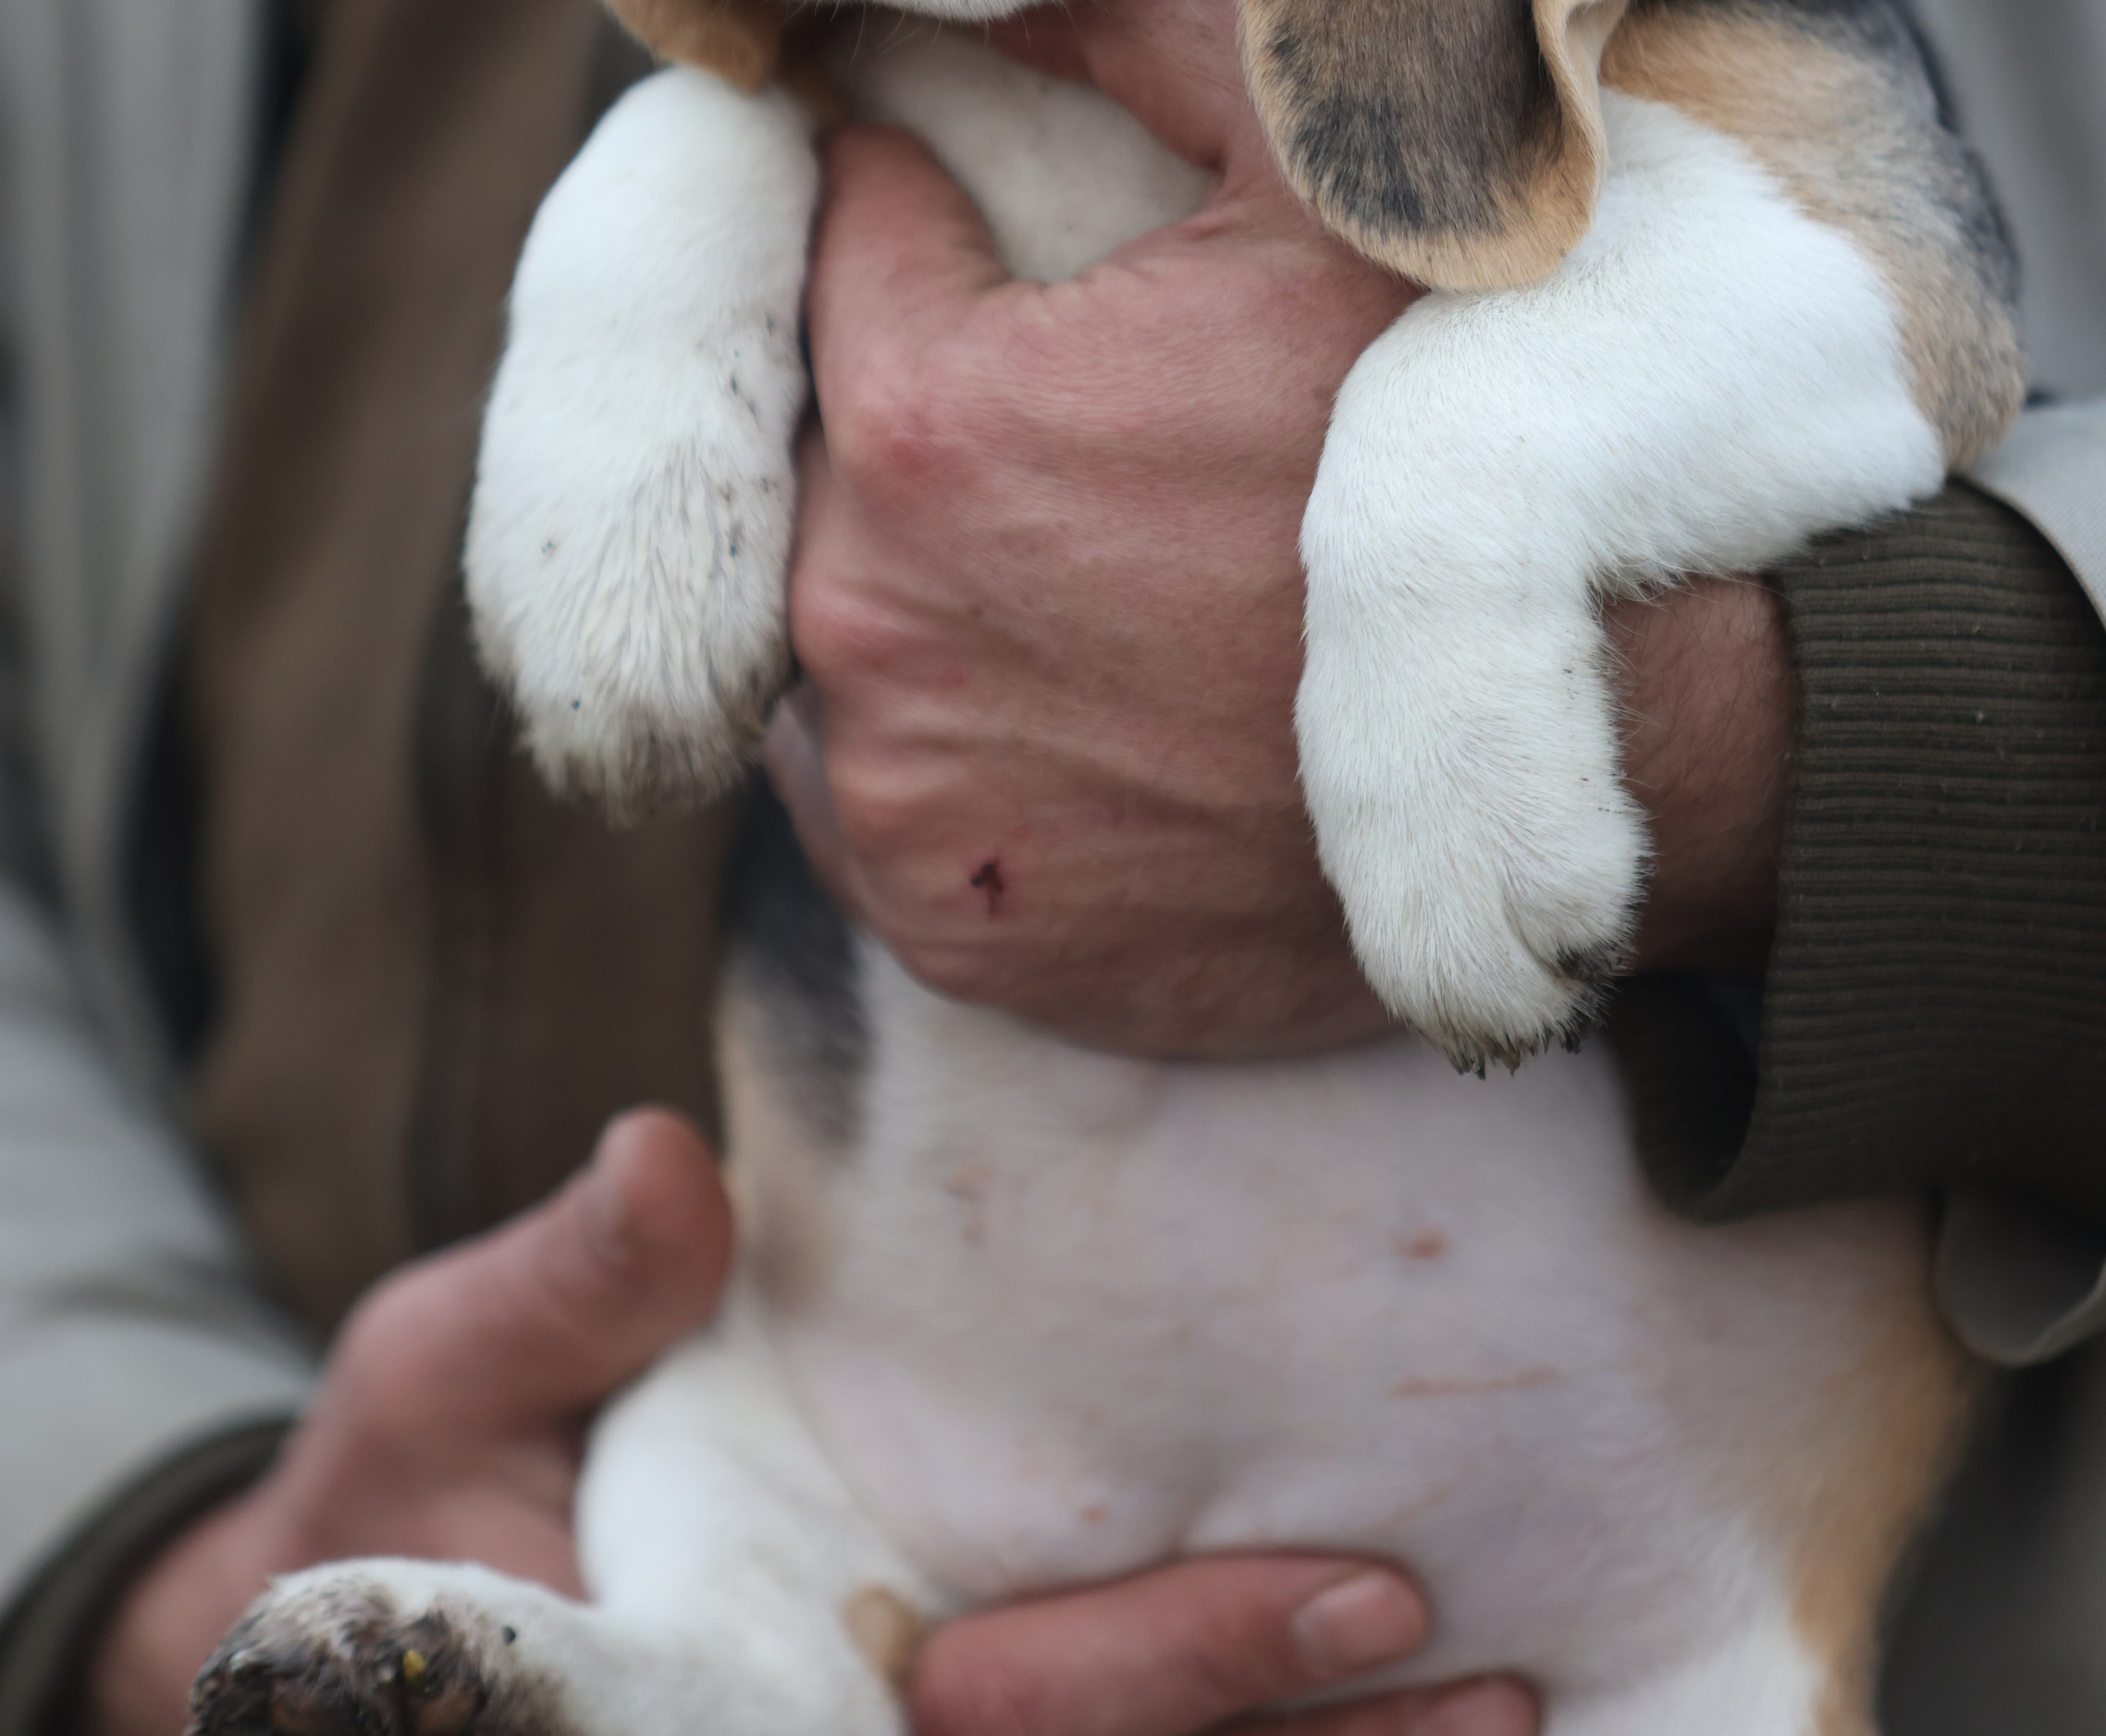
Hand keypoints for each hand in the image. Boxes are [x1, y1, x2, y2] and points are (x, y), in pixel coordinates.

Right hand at [86, 1113, 1531, 1735]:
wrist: (370, 1613)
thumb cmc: (408, 1490)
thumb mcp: (440, 1373)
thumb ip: (560, 1296)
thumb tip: (673, 1168)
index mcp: (752, 1699)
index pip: (1005, 1719)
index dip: (1183, 1668)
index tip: (1369, 1591)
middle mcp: (840, 1733)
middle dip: (1290, 1730)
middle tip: (1483, 1663)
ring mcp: (876, 1731)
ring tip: (1505, 1710)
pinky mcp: (902, 1705)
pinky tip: (1377, 1710)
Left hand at [778, 0, 1404, 1052]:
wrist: (1606, 749)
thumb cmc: (1462, 438)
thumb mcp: (1323, 177)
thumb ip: (1136, 23)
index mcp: (925, 417)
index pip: (845, 243)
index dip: (930, 215)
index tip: (1006, 227)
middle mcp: (865, 624)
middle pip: (824, 445)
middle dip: (920, 403)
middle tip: (1081, 408)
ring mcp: (900, 798)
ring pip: (836, 625)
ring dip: (922, 579)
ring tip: (1089, 558)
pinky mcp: (949, 929)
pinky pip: (881, 797)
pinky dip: (955, 744)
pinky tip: (1084, 700)